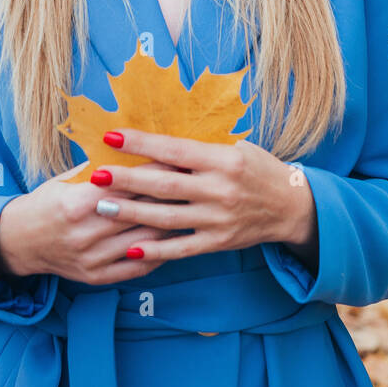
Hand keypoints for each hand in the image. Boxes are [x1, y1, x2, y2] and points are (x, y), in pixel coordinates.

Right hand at [0, 160, 181, 286]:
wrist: (19, 241)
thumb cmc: (46, 202)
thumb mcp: (65, 179)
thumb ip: (98, 168)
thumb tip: (135, 149)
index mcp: (77, 202)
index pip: (126, 183)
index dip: (155, 171)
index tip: (179, 160)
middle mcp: (86, 233)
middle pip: (139, 211)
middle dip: (169, 195)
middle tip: (194, 183)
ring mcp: (92, 258)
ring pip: (144, 240)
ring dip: (170, 224)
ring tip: (191, 210)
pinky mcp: (97, 277)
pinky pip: (138, 267)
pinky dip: (159, 253)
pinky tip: (176, 241)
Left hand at [88, 131, 317, 264]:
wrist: (292, 206)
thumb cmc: (257, 168)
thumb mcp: (235, 147)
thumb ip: (199, 147)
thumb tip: (154, 138)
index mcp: (223, 159)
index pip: (174, 148)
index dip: (141, 143)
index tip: (112, 136)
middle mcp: (220, 189)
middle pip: (164, 184)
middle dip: (126, 179)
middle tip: (96, 174)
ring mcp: (218, 219)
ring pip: (166, 217)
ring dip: (131, 213)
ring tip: (101, 207)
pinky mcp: (218, 243)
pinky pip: (181, 248)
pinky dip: (156, 250)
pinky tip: (131, 247)